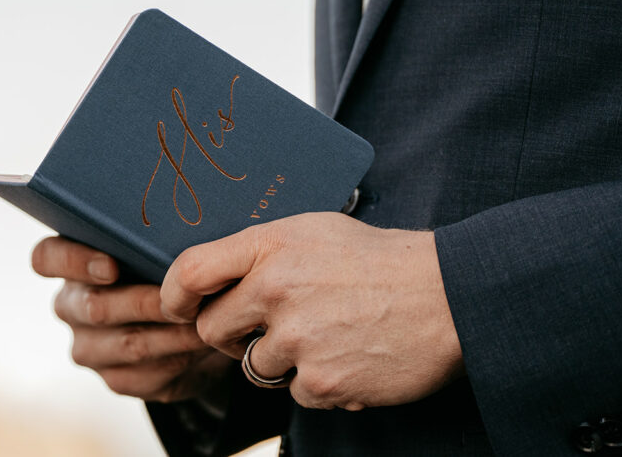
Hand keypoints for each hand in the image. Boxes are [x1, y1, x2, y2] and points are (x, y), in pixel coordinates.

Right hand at [31, 236, 232, 402]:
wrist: (188, 325)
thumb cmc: (168, 270)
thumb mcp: (155, 247)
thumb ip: (151, 237)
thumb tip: (178, 226)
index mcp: (70, 264)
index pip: (46, 258)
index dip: (73, 262)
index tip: (112, 266)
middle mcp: (71, 307)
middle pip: (95, 306)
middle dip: (145, 301)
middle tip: (186, 294)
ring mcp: (89, 348)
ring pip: (128, 343)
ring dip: (173, 331)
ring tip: (208, 317)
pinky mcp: (116, 379)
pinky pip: (148, 373)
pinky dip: (182, 356)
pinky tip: (205, 342)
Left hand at [159, 213, 463, 410]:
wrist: (448, 295)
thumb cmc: (380, 258)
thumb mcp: (314, 229)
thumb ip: (262, 250)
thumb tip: (215, 274)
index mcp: (270, 246)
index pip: (190, 271)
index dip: (174, 295)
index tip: (178, 306)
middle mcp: (275, 291)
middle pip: (211, 330)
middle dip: (229, 334)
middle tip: (263, 326)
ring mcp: (297, 340)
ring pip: (253, 365)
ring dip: (279, 359)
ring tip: (322, 333)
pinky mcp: (321, 383)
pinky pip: (295, 392)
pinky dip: (316, 381)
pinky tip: (346, 354)